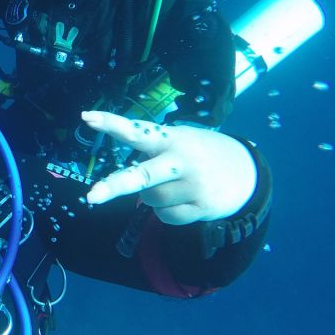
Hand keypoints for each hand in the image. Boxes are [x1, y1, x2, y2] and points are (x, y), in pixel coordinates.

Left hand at [81, 111, 256, 224]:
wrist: (249, 173)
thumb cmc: (201, 154)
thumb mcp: (181, 140)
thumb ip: (154, 151)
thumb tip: (123, 180)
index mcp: (171, 139)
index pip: (136, 130)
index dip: (111, 124)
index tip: (86, 117)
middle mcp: (181, 160)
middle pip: (141, 176)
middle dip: (114, 186)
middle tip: (92, 196)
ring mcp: (193, 185)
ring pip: (149, 200)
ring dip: (154, 196)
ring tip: (177, 185)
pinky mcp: (202, 207)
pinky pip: (165, 217)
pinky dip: (168, 211)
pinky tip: (186, 199)